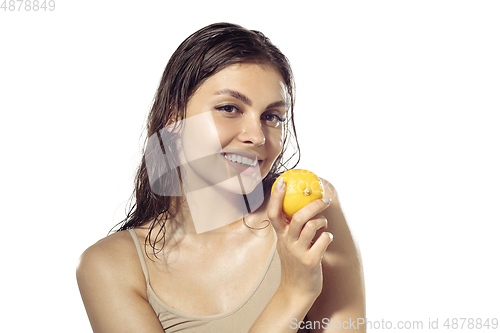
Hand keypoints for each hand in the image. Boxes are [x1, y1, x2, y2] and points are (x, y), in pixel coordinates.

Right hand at [267, 177, 333, 302]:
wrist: (297, 291)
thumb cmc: (295, 264)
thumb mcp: (288, 244)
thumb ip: (291, 227)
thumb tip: (302, 205)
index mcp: (281, 236)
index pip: (273, 213)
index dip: (276, 196)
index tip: (283, 181)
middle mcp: (287, 242)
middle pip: (297, 217)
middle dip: (313, 205)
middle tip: (324, 200)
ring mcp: (298, 252)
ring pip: (312, 226)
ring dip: (322, 221)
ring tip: (324, 224)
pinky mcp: (311, 261)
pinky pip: (324, 240)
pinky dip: (328, 236)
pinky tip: (327, 239)